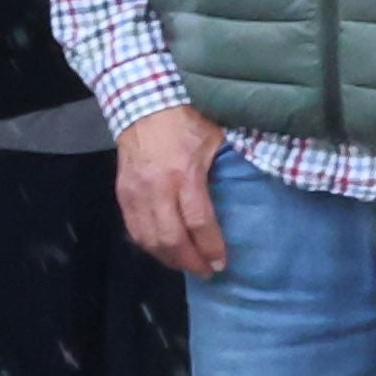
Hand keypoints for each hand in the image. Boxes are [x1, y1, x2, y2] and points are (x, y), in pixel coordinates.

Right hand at [115, 109, 230, 277]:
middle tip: (206, 271)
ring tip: (186, 264)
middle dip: (190, 261)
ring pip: (149, 240)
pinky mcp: (123, 194)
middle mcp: (158, 188)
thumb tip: (252, 193)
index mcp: (184, 174)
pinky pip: (134, 230)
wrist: (142, 104)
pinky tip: (164, 251)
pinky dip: (150, 246)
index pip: (198, 222)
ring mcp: (136, 193)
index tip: (221, 263)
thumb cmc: (186, 120)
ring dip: (169, 258)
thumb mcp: (216, 140)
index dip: (210, 248)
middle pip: (171, 239)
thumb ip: (229, 168)